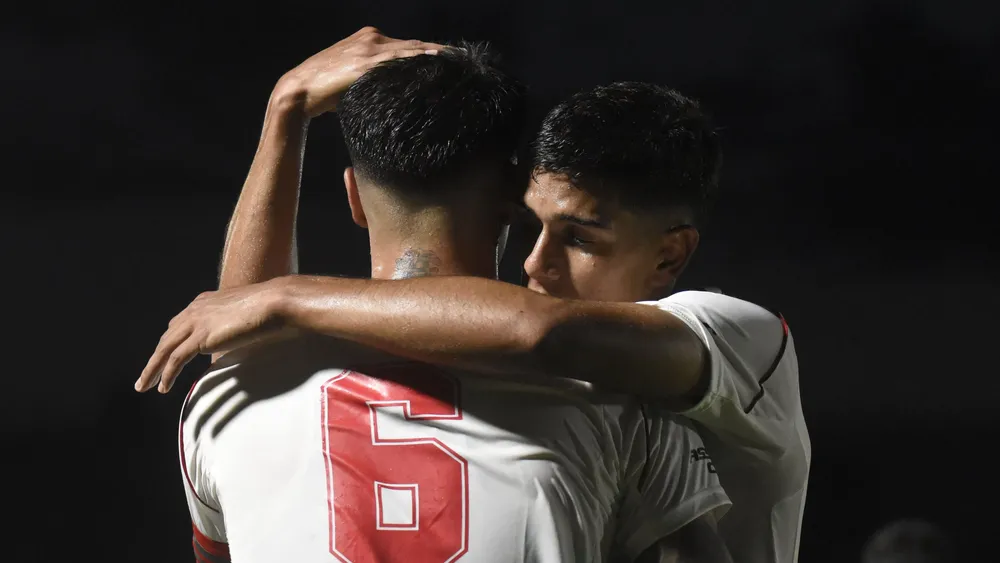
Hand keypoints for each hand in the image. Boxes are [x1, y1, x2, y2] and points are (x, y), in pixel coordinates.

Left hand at [135, 282, 285, 393]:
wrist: (275, 302)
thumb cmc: (271, 307)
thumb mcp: (246, 316)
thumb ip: (234, 326)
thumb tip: (236, 339)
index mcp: (205, 302)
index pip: (178, 323)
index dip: (169, 342)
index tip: (164, 356)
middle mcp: (195, 310)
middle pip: (166, 337)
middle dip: (154, 358)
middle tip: (145, 376)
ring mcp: (196, 322)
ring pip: (164, 350)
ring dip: (151, 370)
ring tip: (143, 386)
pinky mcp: (200, 337)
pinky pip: (176, 359)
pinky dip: (166, 374)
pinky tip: (163, 387)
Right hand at [275, 27, 443, 117]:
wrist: (298, 90)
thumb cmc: (324, 91)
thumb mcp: (353, 80)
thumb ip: (373, 79)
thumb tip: (393, 93)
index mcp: (368, 39)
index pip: (405, 45)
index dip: (428, 52)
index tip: (448, 58)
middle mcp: (370, 39)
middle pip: (413, 45)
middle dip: (438, 51)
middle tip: (461, 58)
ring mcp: (368, 49)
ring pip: (410, 49)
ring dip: (435, 54)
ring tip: (457, 59)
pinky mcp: (364, 63)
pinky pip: (398, 59)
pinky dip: (419, 58)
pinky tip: (436, 60)